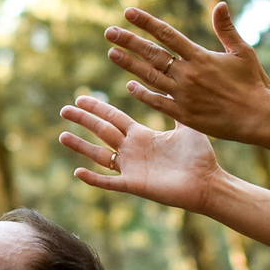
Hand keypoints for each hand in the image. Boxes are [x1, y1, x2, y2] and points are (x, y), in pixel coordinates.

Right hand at [60, 95, 224, 211]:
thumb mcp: (187, 126)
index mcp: (142, 135)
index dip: (97, 108)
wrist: (208, 183)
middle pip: (102, 131)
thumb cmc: (200, 157)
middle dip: (83, 120)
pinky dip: (94, 179)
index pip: (113, 118)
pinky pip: (109, 182)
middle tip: (64, 109)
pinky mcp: (134, 185)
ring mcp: (131, 168)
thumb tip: (172, 84)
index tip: (80, 97)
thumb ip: (175, 107)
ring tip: (62, 136)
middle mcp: (132, 150)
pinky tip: (78, 172)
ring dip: (81, 146)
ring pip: (100, 155)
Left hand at [105, 2, 269, 140]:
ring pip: (150, 76)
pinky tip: (130, 85)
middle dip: (129, 41)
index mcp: (200, 56)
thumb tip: (219, 4)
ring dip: (129, 64)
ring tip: (112, 53)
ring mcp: (183, 95)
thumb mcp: (242, 52)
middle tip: (109, 32)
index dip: (146, 22)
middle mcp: (188, 74)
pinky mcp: (184, 114)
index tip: (128, 12)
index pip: (167, 34)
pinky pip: (157, 102)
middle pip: (152, 54)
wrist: (259, 117)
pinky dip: (142, 93)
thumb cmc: (254, 84)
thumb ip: (226, 29)